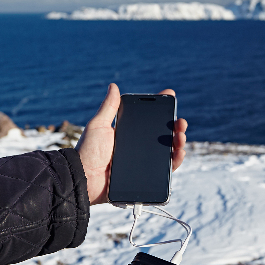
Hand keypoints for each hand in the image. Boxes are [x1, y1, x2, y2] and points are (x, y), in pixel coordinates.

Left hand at [75, 83, 187, 204]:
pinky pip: (165, 170)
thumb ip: (109, 107)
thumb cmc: (87, 151)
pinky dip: (175, 161)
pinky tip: (179, 153)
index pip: (149, 119)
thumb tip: (113, 86)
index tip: (171, 97)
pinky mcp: (146, 178)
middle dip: (175, 127)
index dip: (161, 109)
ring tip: (181, 137)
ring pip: (168, 152)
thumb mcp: (98, 126)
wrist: (84, 178)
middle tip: (180, 122)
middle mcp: (138, 147)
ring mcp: (143, 162)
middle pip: (163, 135)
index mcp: (128, 134)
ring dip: (179, 142)